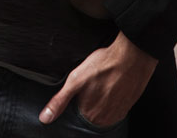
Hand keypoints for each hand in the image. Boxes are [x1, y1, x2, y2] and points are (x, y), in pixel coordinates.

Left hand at [39, 31, 157, 126]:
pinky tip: (112, 84)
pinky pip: (116, 107)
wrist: (132, 56)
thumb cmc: (104, 65)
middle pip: (91, 115)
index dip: (77, 102)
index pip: (77, 117)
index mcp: (90, 116)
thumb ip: (60, 101)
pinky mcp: (128, 105)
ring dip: (101, 101)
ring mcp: (118, 113)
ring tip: (102, 83)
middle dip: (89, 102)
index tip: (80, 92)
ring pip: (104, 112)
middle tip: (92, 85)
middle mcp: (105, 119)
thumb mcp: (75, 80)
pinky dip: (113, 98)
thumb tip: (44, 118)